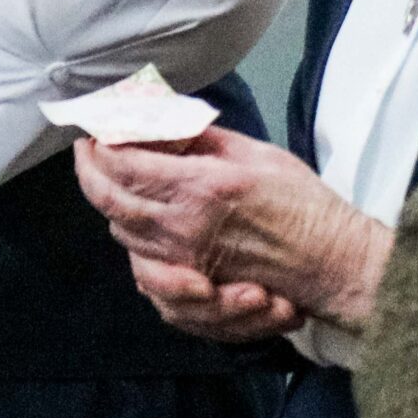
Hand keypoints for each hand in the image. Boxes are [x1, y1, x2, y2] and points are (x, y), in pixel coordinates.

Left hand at [73, 127, 390, 326]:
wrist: (331, 262)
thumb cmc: (303, 205)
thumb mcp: (255, 154)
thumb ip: (202, 139)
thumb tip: (161, 121)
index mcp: (199, 187)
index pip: (123, 165)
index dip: (99, 144)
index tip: (93, 129)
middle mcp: (182, 229)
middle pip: (108, 202)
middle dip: (90, 172)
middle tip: (86, 152)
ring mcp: (183, 265)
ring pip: (121, 236)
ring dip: (112, 208)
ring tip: (114, 183)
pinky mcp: (190, 296)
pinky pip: (143, 274)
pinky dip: (136, 249)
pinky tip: (142, 231)